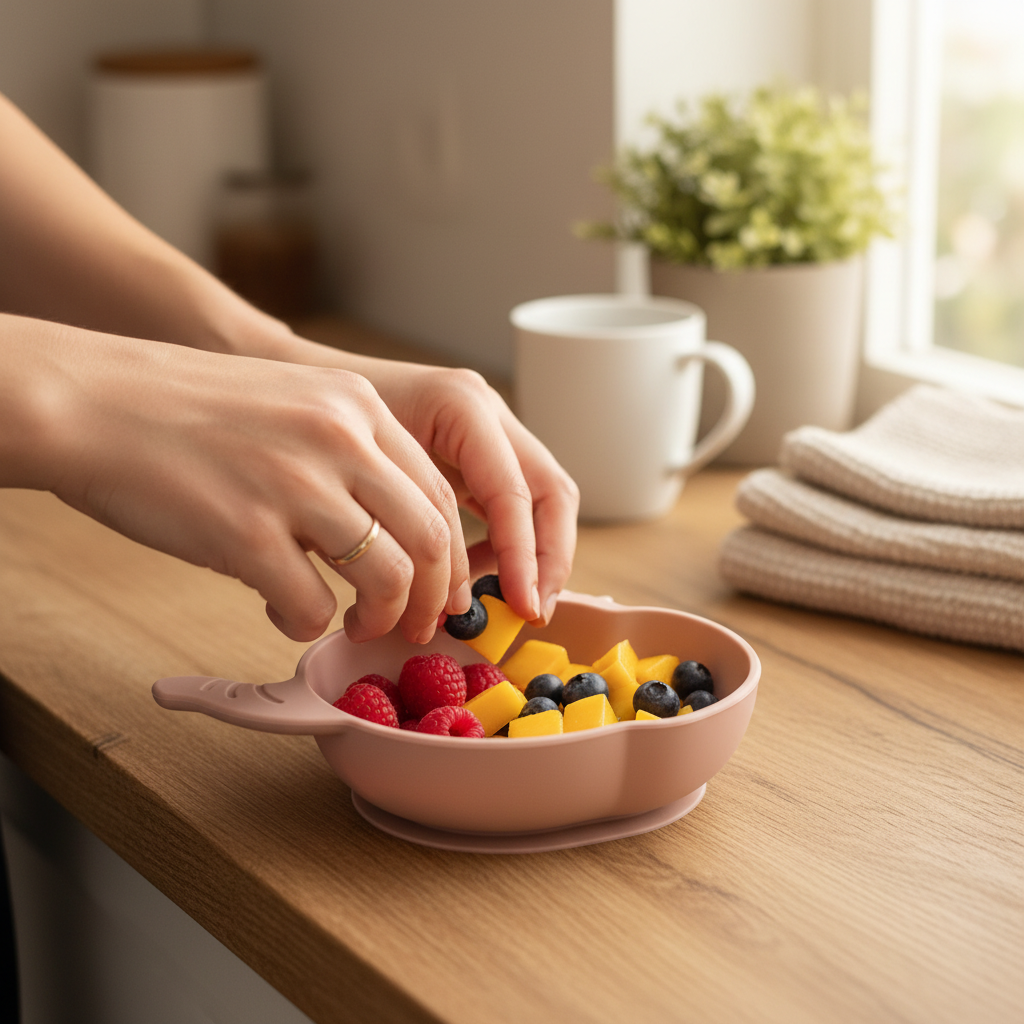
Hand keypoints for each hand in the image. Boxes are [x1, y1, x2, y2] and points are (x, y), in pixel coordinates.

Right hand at [1, 315, 471, 642]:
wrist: (92, 402)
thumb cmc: (189, 411)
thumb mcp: (294, 403)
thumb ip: (351, 453)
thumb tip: (396, 532)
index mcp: (357, 404)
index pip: (439, 493)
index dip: (452, 556)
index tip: (439, 590)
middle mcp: (339, 437)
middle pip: (431, 538)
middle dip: (431, 598)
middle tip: (413, 625)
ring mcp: (294, 483)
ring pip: (388, 576)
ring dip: (381, 617)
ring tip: (357, 624)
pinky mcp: (245, 531)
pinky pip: (310, 606)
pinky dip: (306, 624)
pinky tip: (281, 611)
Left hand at [324, 357, 580, 625]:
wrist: (291, 390)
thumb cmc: (313, 426)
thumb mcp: (354, 471)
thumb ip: (402, 527)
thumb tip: (446, 606)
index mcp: (461, 406)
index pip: (514, 492)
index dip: (525, 556)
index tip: (522, 607)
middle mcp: (485, 412)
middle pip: (551, 492)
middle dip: (549, 559)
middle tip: (531, 613)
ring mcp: (486, 431)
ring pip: (540, 500)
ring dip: (532, 556)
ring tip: (500, 602)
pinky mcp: (476, 454)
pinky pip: (514, 503)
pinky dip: (506, 545)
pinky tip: (470, 575)